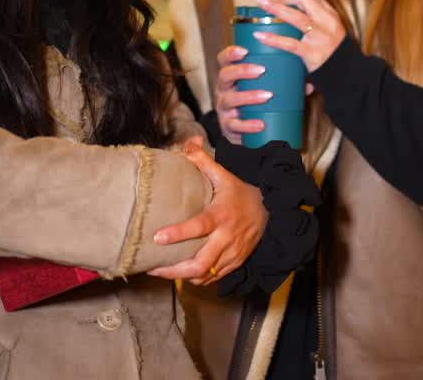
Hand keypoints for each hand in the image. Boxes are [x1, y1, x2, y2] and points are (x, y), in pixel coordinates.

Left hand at [146, 138, 268, 284]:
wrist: (270, 212)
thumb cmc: (241, 194)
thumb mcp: (225, 176)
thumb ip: (204, 161)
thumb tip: (188, 143)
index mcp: (221, 215)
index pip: (199, 226)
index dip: (178, 234)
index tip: (157, 237)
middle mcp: (227, 238)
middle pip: (201, 264)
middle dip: (174, 270)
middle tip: (152, 268)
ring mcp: (232, 254)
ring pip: (205, 275)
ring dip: (181, 277)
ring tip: (159, 272)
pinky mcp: (235, 263)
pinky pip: (213, 279)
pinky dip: (195, 279)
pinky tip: (180, 274)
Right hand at [214, 45, 313, 144]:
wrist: (246, 134)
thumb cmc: (257, 103)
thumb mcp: (266, 89)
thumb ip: (285, 84)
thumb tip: (308, 86)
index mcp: (231, 77)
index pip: (224, 60)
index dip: (230, 53)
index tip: (245, 50)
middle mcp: (223, 90)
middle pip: (224, 76)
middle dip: (242, 71)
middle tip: (261, 70)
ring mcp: (224, 109)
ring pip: (229, 99)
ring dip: (248, 96)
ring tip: (267, 96)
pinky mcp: (228, 127)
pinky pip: (234, 125)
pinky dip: (247, 125)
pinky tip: (260, 124)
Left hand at [252, 0, 345, 72]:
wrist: (347, 74)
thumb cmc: (332, 52)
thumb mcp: (329, 30)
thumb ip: (314, 20)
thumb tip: (286, 10)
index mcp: (329, 14)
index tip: (279, 2)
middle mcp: (327, 22)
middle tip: (263, 3)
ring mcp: (320, 37)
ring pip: (296, 17)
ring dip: (275, 9)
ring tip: (259, 5)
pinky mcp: (313, 53)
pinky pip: (290, 44)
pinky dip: (273, 39)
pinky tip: (260, 36)